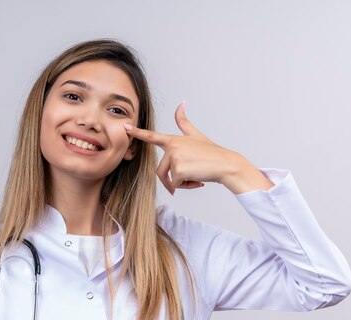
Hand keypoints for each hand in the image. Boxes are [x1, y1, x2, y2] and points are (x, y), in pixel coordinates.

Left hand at [123, 101, 247, 194]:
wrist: (226, 164)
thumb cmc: (211, 152)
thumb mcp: (196, 135)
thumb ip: (184, 122)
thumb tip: (181, 102)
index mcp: (173, 140)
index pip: (152, 136)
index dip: (137, 132)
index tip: (125, 127)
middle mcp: (172, 147)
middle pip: (160, 171)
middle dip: (170, 181)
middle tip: (185, 182)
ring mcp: (174, 157)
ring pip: (168, 178)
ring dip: (179, 184)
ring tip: (194, 180)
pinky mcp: (178, 169)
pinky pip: (176, 183)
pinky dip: (186, 186)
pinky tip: (197, 181)